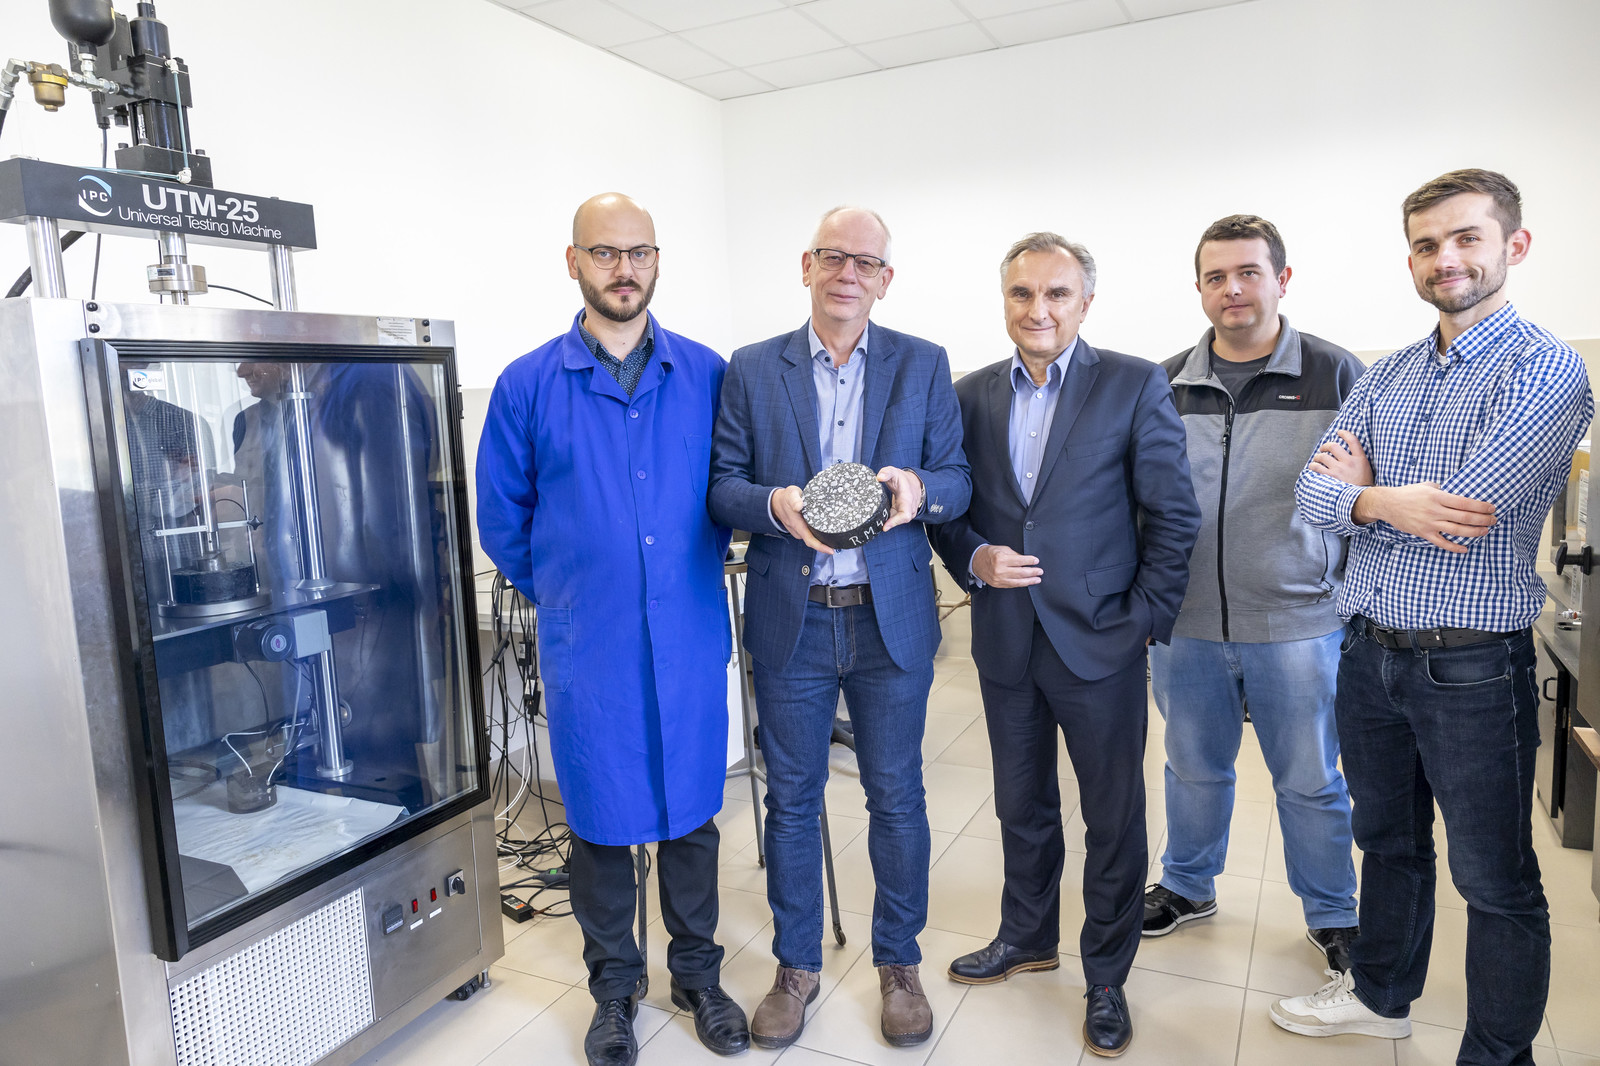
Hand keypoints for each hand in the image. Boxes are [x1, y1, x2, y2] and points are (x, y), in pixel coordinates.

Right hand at [770, 486, 833, 554]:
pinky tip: (825, 531)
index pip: (810, 540)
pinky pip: (809, 535)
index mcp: (797, 525)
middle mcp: (798, 531)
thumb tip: (799, 505)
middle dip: (825, 545)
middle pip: (813, 542)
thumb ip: (795, 499)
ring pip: (811, 538)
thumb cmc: (785, 498)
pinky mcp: (799, 530)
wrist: (776, 502)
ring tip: (834, 537)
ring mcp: (798, 531)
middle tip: (838, 543)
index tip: (831, 550)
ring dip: (821, 540)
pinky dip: (817, 534)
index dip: (821, 547)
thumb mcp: (790, 494)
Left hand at [877, 465, 923, 530]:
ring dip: (887, 522)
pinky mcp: (901, 513)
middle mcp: (909, 508)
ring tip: (875, 522)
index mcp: (907, 499)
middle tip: (876, 525)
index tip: (885, 527)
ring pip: (897, 521)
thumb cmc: (903, 479)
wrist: (914, 483)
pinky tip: (878, 518)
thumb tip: (879, 477)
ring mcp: (906, 512)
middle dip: (889, 524)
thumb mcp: (894, 473)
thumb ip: (887, 473)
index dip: (895, 522)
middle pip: (901, 521)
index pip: (905, 515)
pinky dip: (887, 519)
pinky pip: (894, 519)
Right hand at [972, 544, 1041, 587]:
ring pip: (1017, 581)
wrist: (975, 561)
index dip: (1030, 561)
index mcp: (1000, 559)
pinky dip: (1021, 584)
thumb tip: (1025, 560)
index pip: (1019, 560)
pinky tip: (1027, 582)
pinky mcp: (998, 584)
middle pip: (1020, 572)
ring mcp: (998, 579)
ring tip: (1037, 579)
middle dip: (1032, 572)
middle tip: (1040, 571)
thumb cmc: (989, 553)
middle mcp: (999, 570)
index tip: (1036, 561)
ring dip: (1029, 580)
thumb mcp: (1002, 549)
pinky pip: (1012, 585)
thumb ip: (1014, 555)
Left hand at [1310, 430, 1372, 486]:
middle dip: (1325, 446)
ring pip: (1323, 456)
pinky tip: (1313, 467)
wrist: (1362, 500)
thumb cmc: (1363, 486)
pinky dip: (1313, 466)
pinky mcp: (1331, 478)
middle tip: (1323, 449)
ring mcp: (1340, 470)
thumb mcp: (1366, 470)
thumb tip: (1348, 454)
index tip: (1339, 432)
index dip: (1345, 433)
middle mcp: (1349, 462)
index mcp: (1360, 459)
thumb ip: (1359, 461)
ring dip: (1317, 456)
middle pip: (1334, 446)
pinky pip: (1317, 468)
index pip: (1353, 440)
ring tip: (1317, 459)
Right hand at [1351, 482, 1494, 552]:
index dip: (1481, 506)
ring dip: (1474, 532)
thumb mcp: (1427, 485)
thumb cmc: (1408, 493)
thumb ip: (1443, 490)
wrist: (1387, 504)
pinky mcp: (1424, 533)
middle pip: (1465, 517)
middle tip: (1493, 520)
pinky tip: (1465, 548)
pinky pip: (1442, 543)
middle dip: (1483, 519)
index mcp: (1437, 496)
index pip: (1465, 503)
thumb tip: (1456, 494)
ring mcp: (1430, 523)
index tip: (1491, 508)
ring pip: (1457, 530)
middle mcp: (1435, 510)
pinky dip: (1455, 547)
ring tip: (1485, 531)